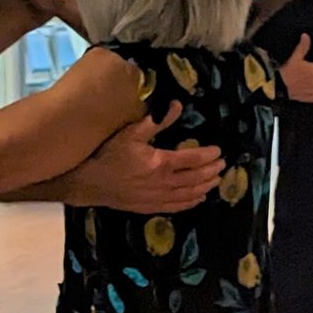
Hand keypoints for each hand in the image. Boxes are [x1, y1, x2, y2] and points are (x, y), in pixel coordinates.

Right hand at [74, 103, 223, 213]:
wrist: (90, 183)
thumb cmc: (108, 155)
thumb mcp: (131, 133)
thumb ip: (157, 121)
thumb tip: (177, 105)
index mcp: (161, 162)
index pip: (193, 159)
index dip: (209, 156)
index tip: (219, 151)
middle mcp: (163, 183)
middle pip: (195, 178)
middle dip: (212, 172)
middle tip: (223, 165)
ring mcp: (158, 198)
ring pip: (189, 194)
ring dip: (205, 187)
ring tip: (216, 181)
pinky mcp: (151, 207)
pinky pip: (177, 207)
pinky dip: (191, 203)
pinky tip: (198, 199)